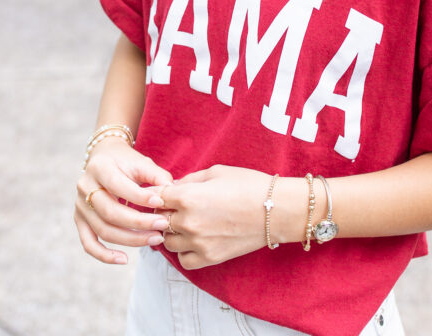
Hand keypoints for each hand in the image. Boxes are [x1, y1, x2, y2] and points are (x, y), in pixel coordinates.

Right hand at [74, 138, 173, 264]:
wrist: (104, 158)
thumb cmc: (126, 161)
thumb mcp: (141, 162)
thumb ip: (156, 176)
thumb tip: (172, 193)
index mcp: (99, 167)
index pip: (119, 186)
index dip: (140, 197)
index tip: (161, 204)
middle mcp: (85, 187)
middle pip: (110, 212)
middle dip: (139, 223)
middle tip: (162, 226)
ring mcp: (80, 205)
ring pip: (103, 230)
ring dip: (130, 239)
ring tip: (155, 239)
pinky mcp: (80, 220)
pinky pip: (89, 243)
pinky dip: (104, 255)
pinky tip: (124, 259)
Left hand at [156, 165, 270, 269]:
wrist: (276, 209)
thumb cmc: (249, 184)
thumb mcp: (216, 172)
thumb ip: (190, 180)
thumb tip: (173, 187)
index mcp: (187, 197)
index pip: (155, 197)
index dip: (157, 193)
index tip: (162, 193)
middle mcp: (188, 222)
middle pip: (158, 220)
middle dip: (163, 211)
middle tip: (174, 206)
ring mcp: (198, 243)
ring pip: (167, 242)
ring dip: (172, 232)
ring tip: (185, 223)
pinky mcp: (209, 258)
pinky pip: (183, 260)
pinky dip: (184, 251)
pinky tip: (194, 239)